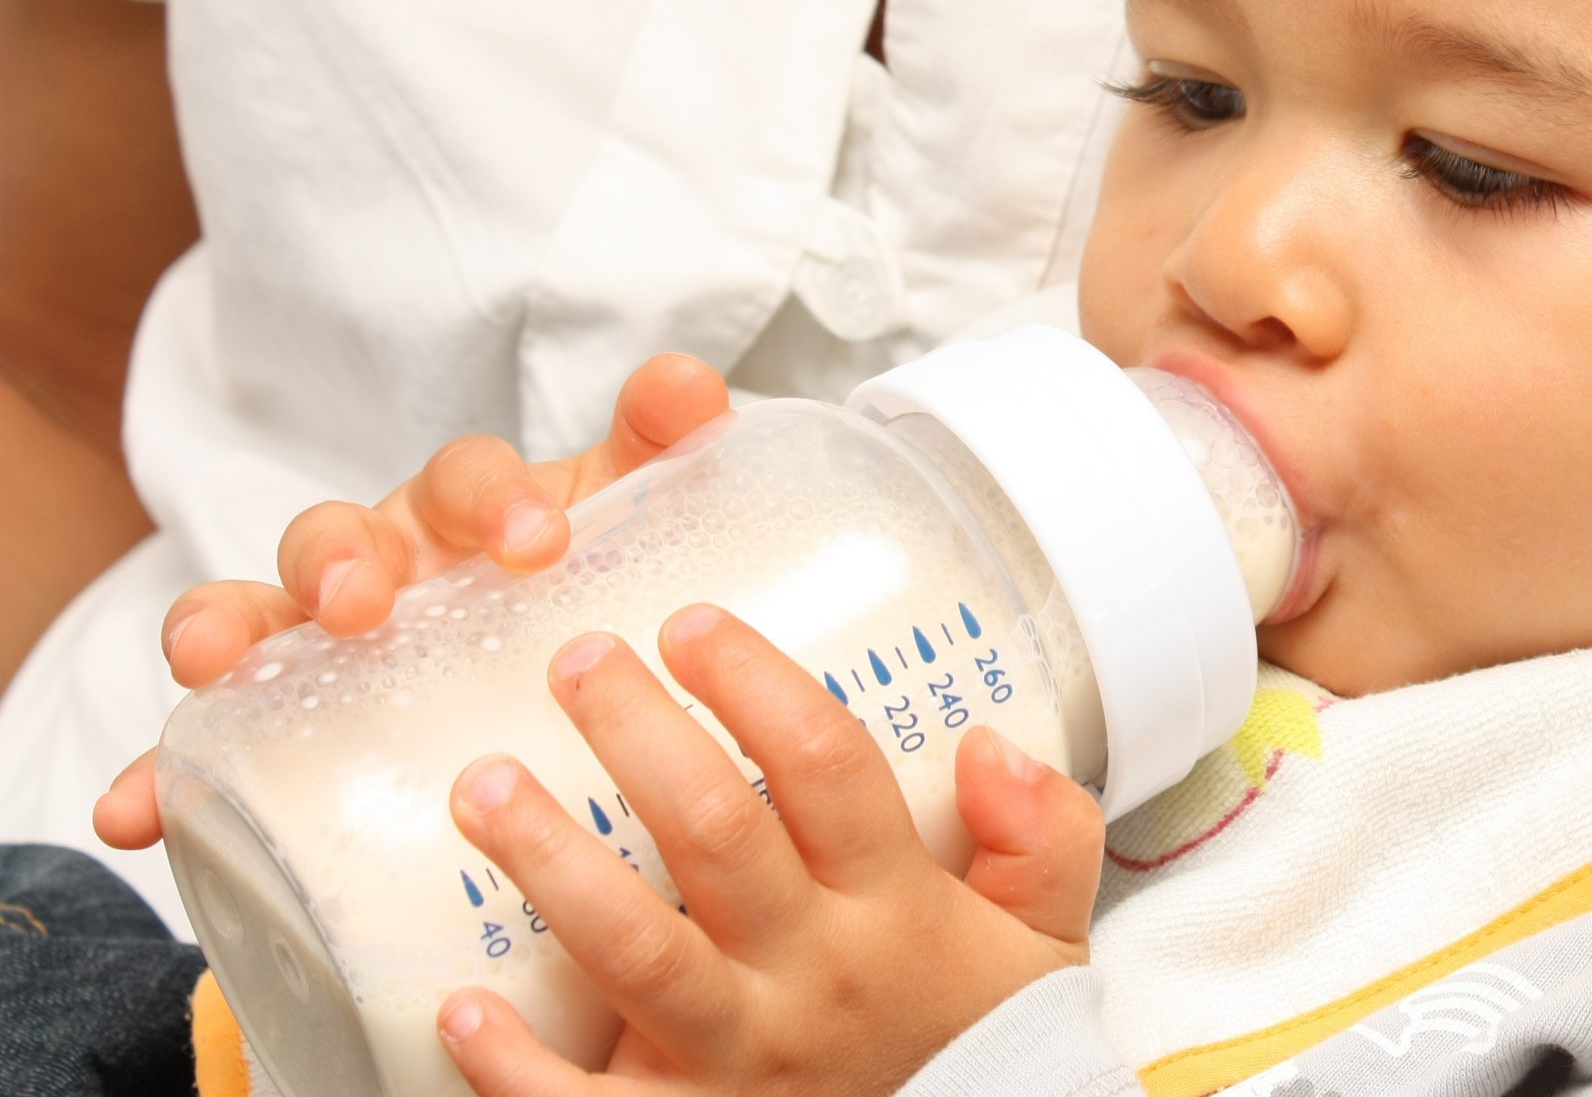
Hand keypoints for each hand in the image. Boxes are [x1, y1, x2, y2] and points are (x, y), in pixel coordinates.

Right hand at [92, 354, 732, 848]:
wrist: (557, 657)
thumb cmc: (583, 573)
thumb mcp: (632, 516)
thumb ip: (664, 450)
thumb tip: (691, 387)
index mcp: (468, 512)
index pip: (466, 479)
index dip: (492, 498)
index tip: (535, 542)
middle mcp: (385, 563)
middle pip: (334, 538)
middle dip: (337, 560)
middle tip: (364, 600)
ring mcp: (321, 642)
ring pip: (248, 618)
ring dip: (219, 632)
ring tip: (207, 667)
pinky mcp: (281, 725)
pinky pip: (210, 748)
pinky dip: (161, 773)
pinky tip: (134, 811)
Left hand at [437, 606, 1101, 1096]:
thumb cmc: (983, 1046)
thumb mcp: (1045, 941)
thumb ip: (1046, 835)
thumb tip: (991, 742)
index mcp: (893, 907)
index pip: (827, 767)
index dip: (756, 684)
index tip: (692, 623)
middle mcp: (810, 974)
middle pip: (714, 834)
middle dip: (636, 733)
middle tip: (576, 658)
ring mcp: (738, 1060)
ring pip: (633, 949)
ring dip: (550, 862)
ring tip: (483, 785)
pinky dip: (513, 1065)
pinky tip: (459, 1005)